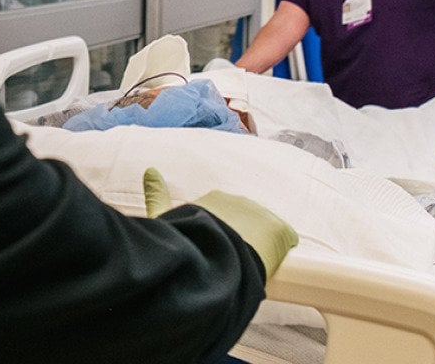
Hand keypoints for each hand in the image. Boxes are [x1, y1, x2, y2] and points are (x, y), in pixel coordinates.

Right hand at [142, 169, 298, 278]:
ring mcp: (261, 214)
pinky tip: (271, 263)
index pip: (217, 216)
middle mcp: (239, 200)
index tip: (211, 249)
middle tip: (227, 260)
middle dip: (236, 237)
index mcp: (213, 197)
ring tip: (245, 266)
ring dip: (257, 244)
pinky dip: (279, 250)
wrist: (216, 261)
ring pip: (262, 231)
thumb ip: (157, 194)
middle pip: (241, 223)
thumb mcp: (165, 218)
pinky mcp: (281, 230)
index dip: (215, 234)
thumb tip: (150, 169)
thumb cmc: (187, 242)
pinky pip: (285, 238)